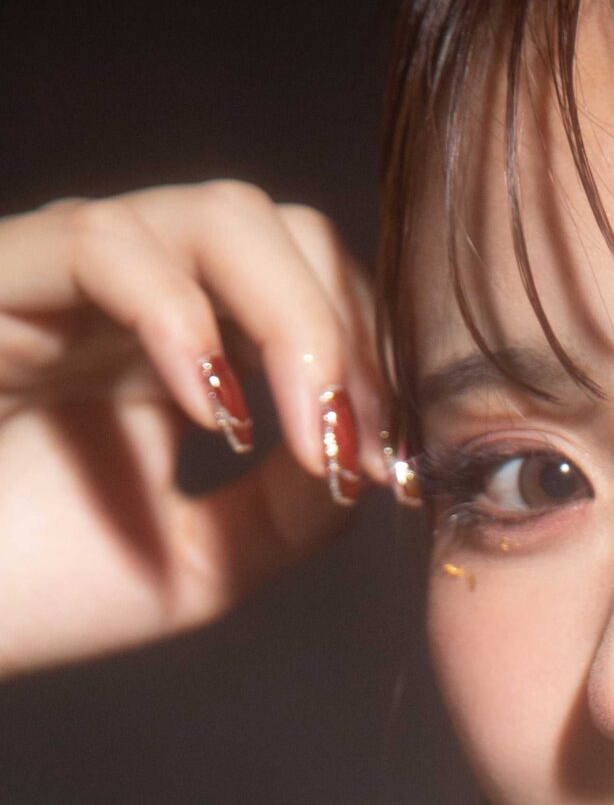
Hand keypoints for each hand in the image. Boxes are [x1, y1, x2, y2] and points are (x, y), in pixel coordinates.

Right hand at [0, 183, 389, 677]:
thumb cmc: (30, 590)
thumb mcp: (206, 560)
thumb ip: (297, 506)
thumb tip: (373, 447)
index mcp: (178, 348)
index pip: (309, 284)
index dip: (369, 355)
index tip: (385, 463)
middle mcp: (129, 292)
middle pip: (283, 227)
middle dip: (346, 331)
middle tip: (352, 447)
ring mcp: (65, 273)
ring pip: (220, 214)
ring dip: (293, 325)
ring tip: (305, 436)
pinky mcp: (2, 276)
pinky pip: (108, 245)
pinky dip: (182, 318)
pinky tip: (213, 412)